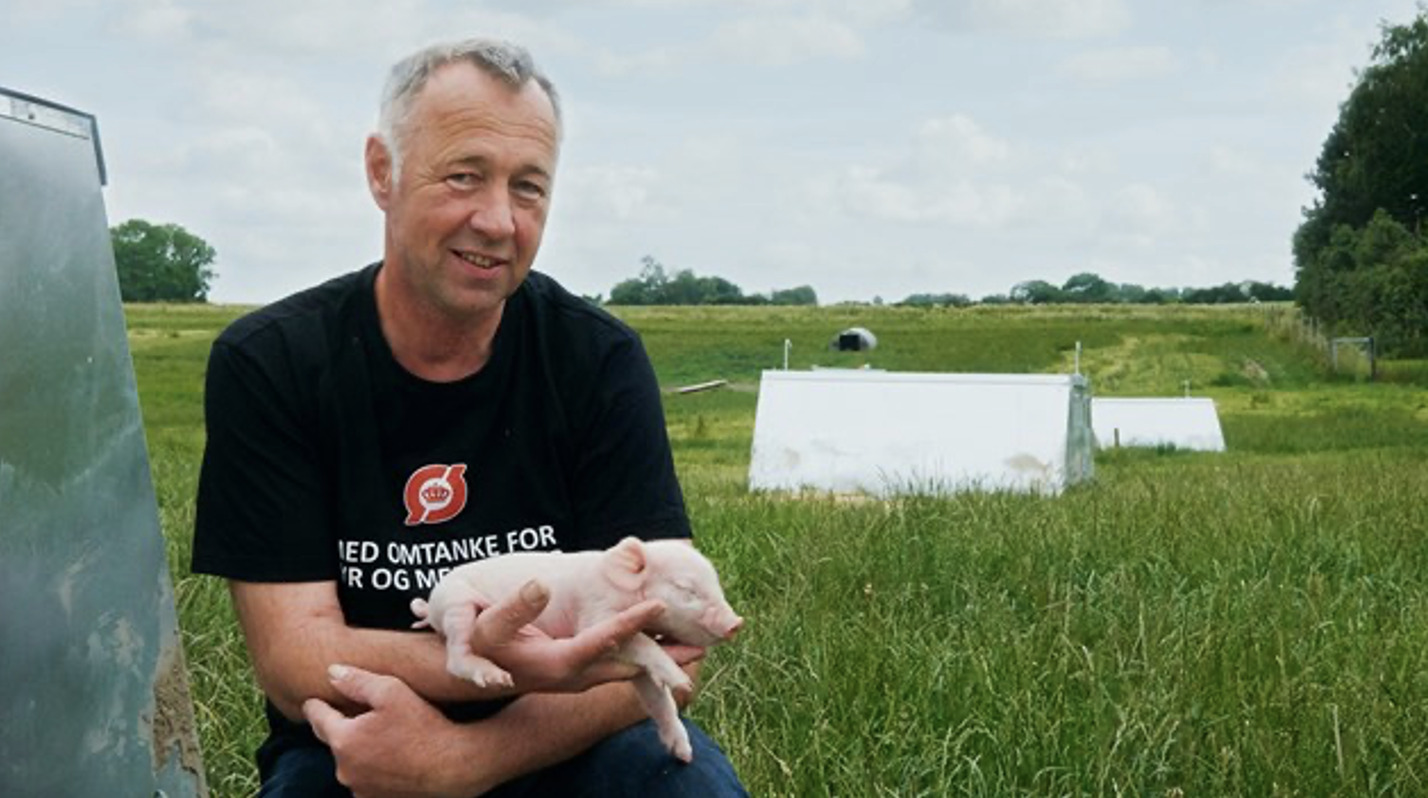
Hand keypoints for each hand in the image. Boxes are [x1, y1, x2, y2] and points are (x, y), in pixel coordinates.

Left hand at [304, 665, 481, 797]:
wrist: (453, 766)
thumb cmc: (423, 726)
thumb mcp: (392, 690)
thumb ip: (357, 681)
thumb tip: (331, 672)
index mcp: (344, 740)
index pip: (318, 718)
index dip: (315, 706)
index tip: (312, 700)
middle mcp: (345, 769)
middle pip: (335, 742)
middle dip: (343, 729)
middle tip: (361, 716)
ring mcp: (359, 789)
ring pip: (351, 762)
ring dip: (360, 751)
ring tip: (385, 739)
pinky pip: (366, 779)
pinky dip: (374, 768)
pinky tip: (394, 757)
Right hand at [470, 580, 705, 692]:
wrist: (476, 677)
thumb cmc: (479, 646)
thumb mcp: (486, 627)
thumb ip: (514, 608)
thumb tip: (540, 584)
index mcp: (558, 663)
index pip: (602, 641)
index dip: (630, 623)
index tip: (657, 605)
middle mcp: (576, 677)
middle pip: (630, 663)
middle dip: (667, 653)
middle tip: (707, 640)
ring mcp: (582, 679)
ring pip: (632, 668)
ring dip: (664, 659)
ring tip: (700, 645)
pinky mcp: (584, 674)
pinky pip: (624, 666)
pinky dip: (649, 657)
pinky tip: (667, 644)